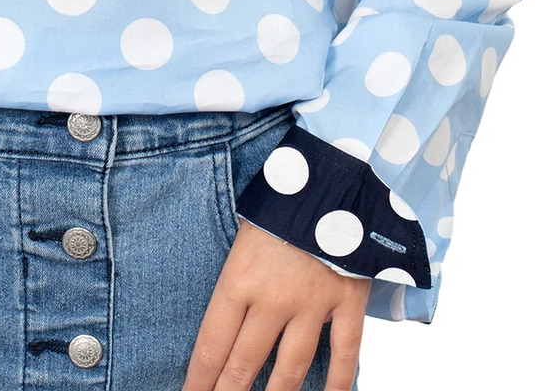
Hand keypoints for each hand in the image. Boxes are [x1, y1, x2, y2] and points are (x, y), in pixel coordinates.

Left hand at [181, 217, 369, 390]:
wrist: (332, 177)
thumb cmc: (280, 204)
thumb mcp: (244, 233)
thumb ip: (237, 277)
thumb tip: (226, 318)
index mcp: (239, 279)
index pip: (212, 344)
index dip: (199, 379)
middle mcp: (273, 299)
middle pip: (244, 363)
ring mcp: (312, 304)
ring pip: (291, 368)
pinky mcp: (348, 302)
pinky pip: (345, 353)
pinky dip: (340, 383)